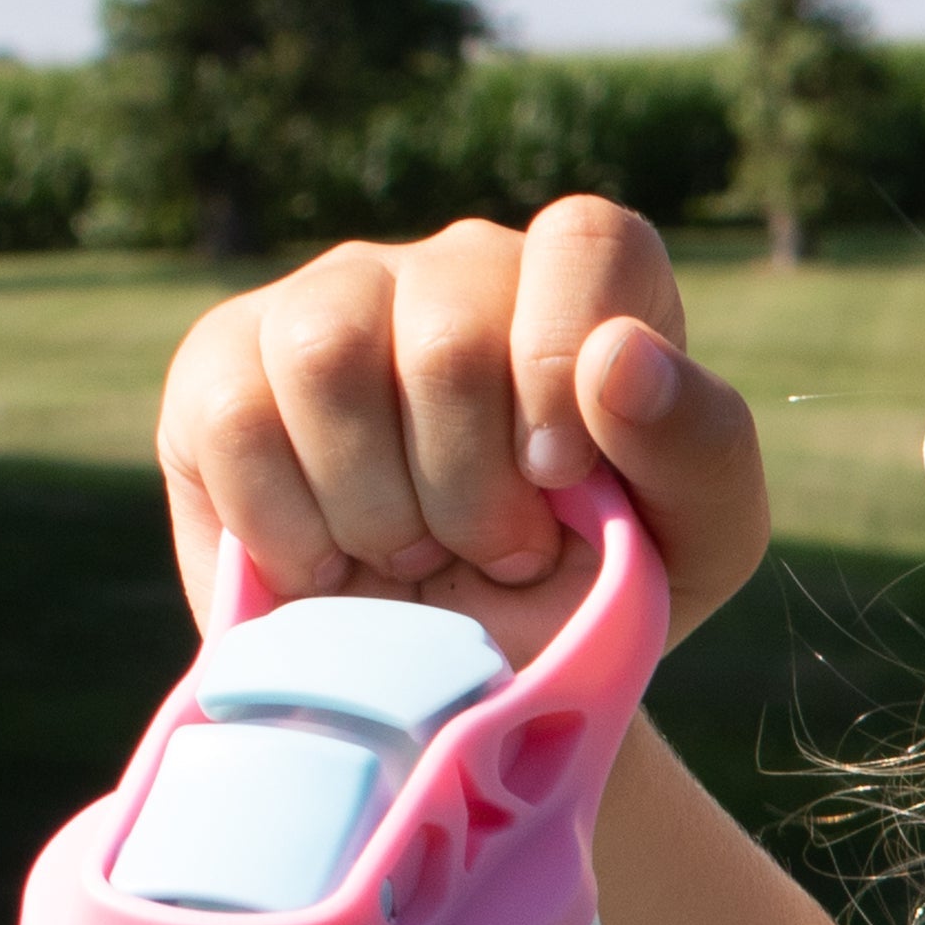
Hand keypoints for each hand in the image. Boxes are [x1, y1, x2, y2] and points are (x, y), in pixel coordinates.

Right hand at [153, 198, 771, 664]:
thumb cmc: (596, 594)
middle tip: (498, 554)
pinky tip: (329, 566)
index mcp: (588, 290)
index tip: (561, 479)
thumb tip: (621, 357)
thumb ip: (700, 446)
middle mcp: (460, 271)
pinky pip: (235, 420)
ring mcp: (334, 299)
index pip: (586, 241)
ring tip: (415, 557)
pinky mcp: (224, 360)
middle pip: (447, 335)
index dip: (564, 363)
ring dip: (382, 510)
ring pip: (327, 360)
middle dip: (474, 491)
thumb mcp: (697, 544)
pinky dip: (291, 529)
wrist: (463, 683)